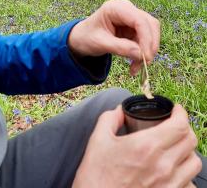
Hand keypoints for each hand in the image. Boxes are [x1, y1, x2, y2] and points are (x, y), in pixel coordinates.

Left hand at [68, 0, 159, 73]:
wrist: (81, 39)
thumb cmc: (87, 37)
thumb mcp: (100, 43)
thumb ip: (120, 47)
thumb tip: (141, 54)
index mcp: (115, 8)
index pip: (139, 20)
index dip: (146, 38)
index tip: (145, 57)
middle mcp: (126, 9)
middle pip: (149, 24)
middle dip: (150, 45)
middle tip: (145, 63)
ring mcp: (131, 17)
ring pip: (151, 32)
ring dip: (147, 51)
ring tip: (135, 67)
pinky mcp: (134, 27)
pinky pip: (146, 40)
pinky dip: (143, 53)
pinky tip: (134, 64)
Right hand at [72, 104, 201, 187]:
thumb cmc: (96, 176)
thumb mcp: (98, 140)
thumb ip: (110, 118)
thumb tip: (120, 110)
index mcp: (147, 146)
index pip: (180, 125)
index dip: (181, 113)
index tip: (176, 110)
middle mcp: (163, 166)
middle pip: (191, 141)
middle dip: (184, 128)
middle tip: (174, 125)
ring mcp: (169, 185)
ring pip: (194, 163)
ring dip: (187, 152)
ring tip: (175, 148)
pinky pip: (189, 184)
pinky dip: (186, 175)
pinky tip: (173, 171)